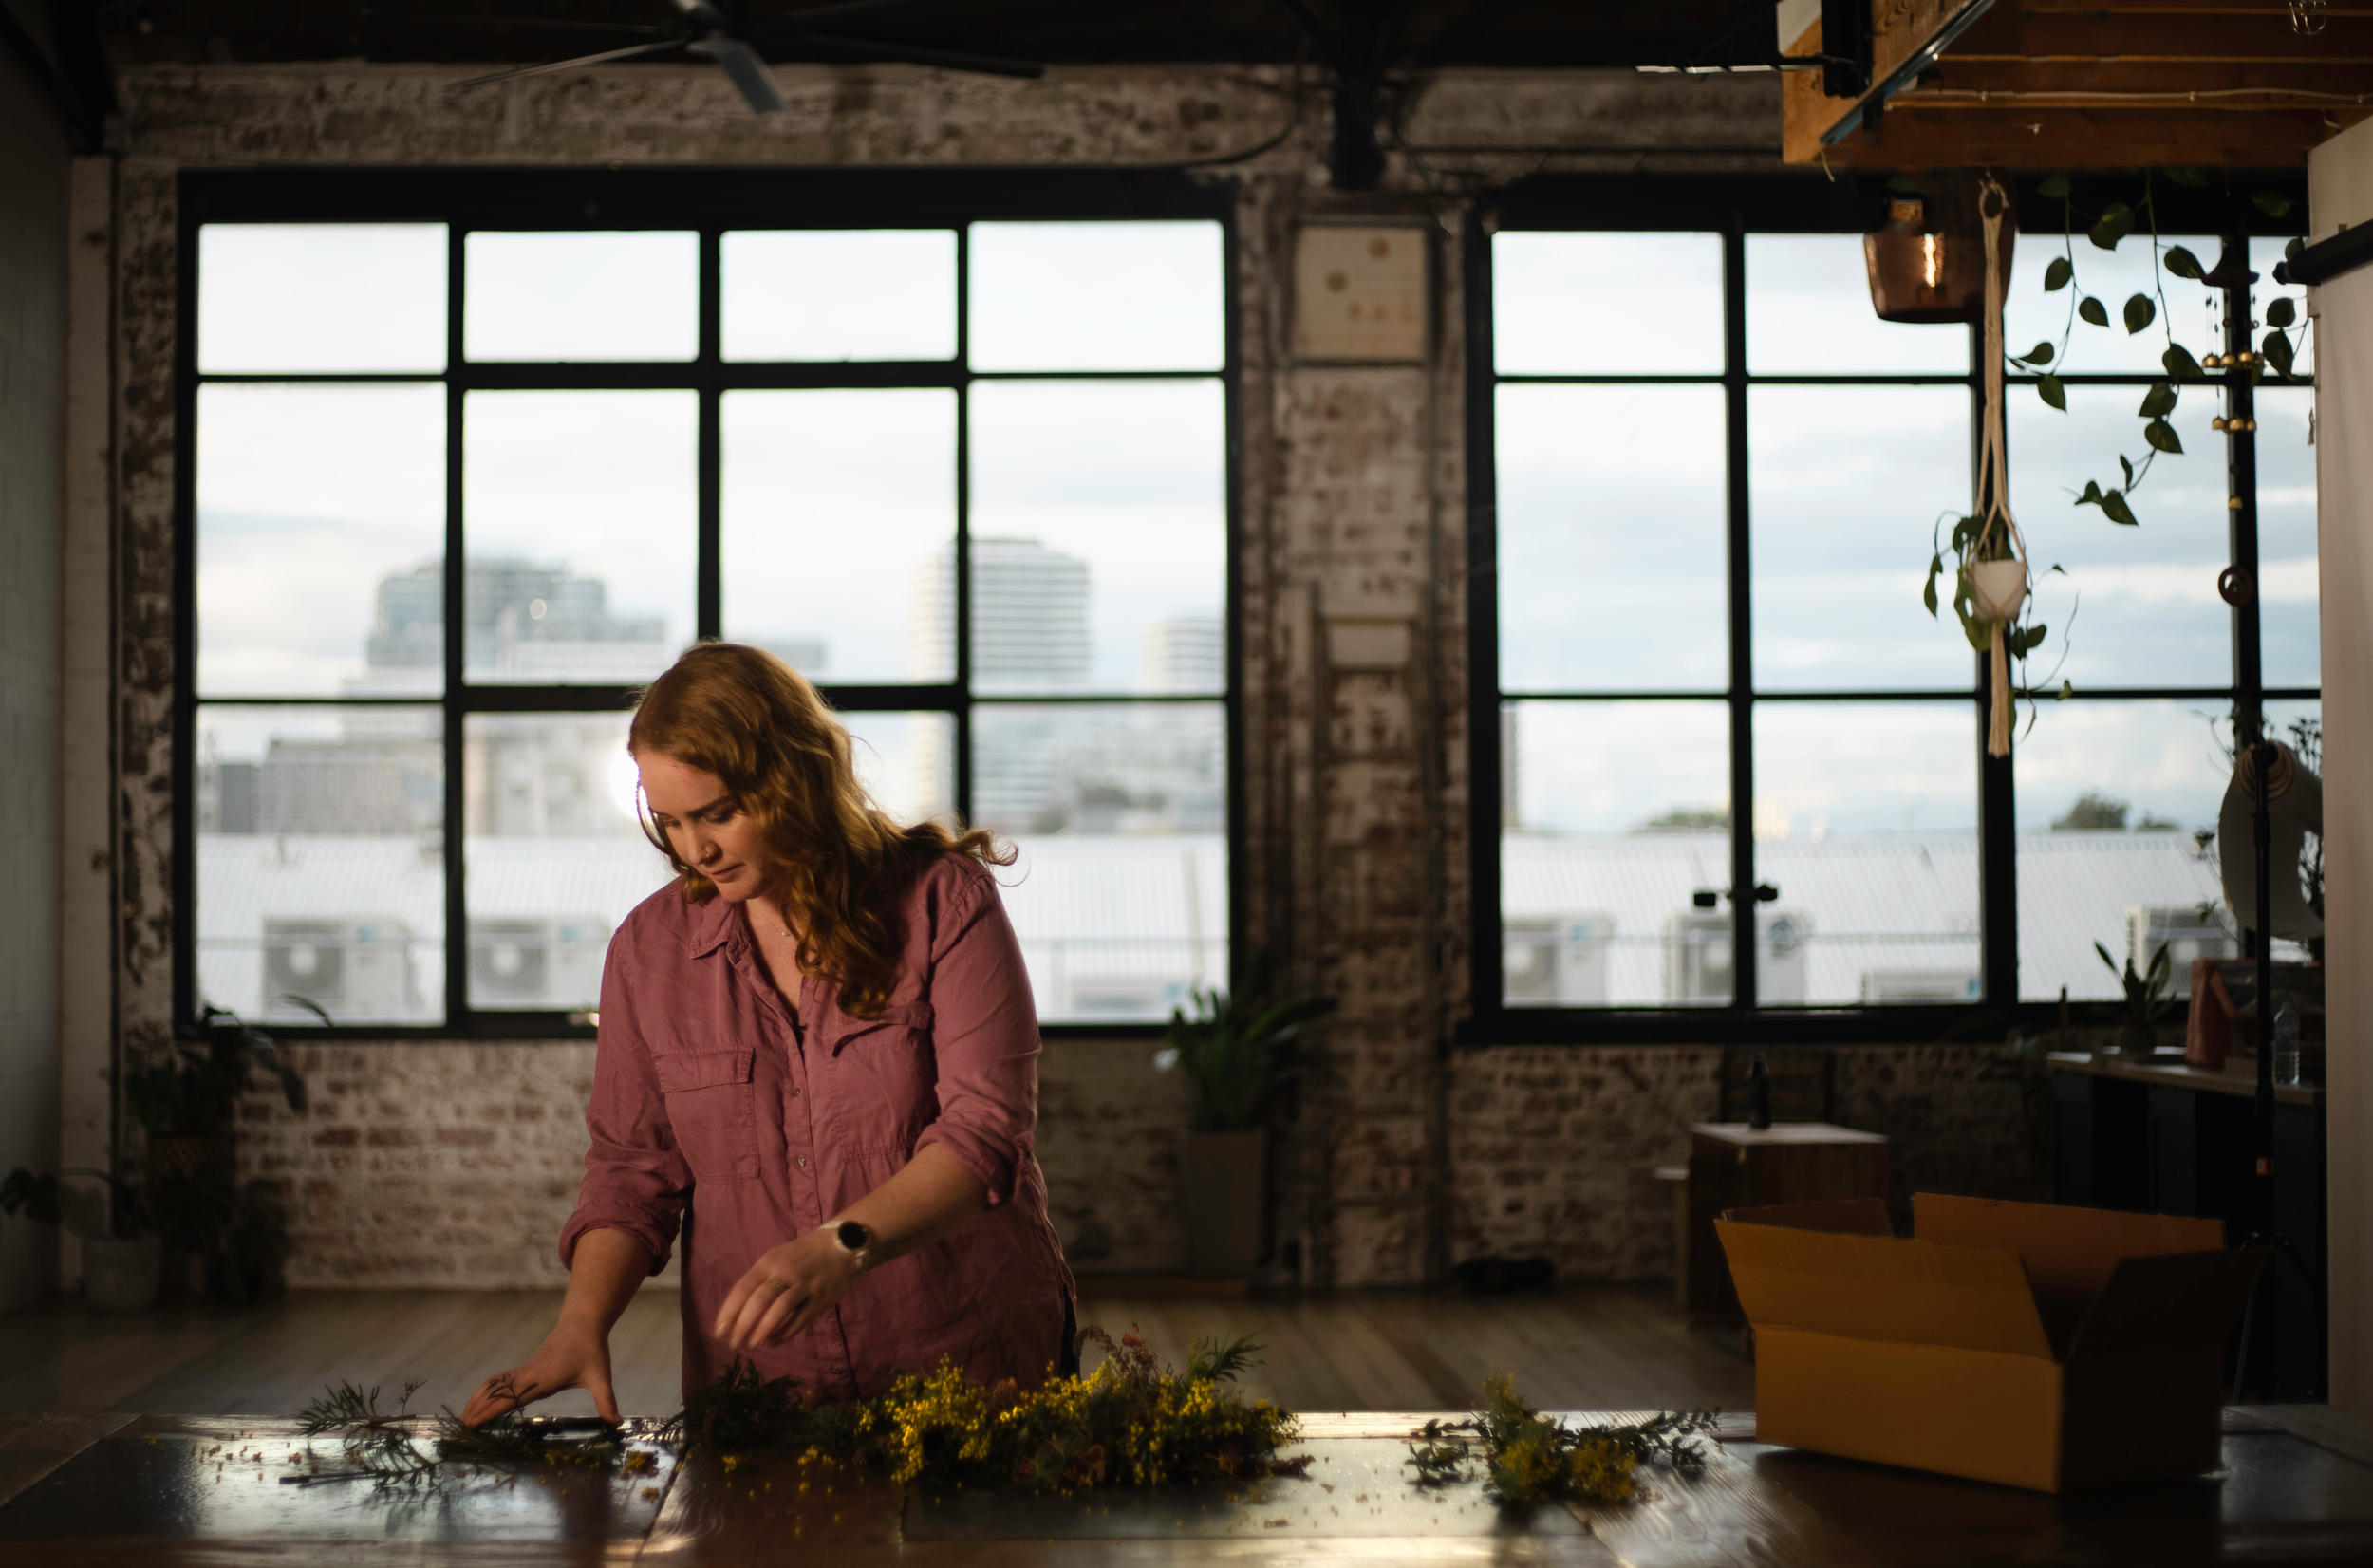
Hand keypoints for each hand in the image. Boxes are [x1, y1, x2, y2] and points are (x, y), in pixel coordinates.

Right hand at [462, 1317, 618, 1425]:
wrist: (583, 1324)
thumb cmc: (591, 1350)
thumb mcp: (601, 1376)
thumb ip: (607, 1401)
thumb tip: (617, 1423)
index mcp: (541, 1380)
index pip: (509, 1399)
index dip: (489, 1412)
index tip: (472, 1424)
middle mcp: (528, 1375)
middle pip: (494, 1393)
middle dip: (476, 1410)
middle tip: (458, 1430)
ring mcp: (525, 1371)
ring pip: (494, 1385)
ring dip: (477, 1400)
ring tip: (463, 1419)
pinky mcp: (526, 1368)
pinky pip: (500, 1380)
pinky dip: (487, 1391)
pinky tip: (481, 1401)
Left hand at [713, 1229, 861, 1351]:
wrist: (839, 1247)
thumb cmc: (800, 1256)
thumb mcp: (776, 1259)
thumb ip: (758, 1282)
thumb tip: (737, 1314)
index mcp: (769, 1262)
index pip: (743, 1288)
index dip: (729, 1311)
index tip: (719, 1331)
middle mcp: (785, 1272)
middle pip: (760, 1300)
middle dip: (744, 1325)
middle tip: (735, 1343)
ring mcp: (804, 1285)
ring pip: (780, 1309)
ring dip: (763, 1330)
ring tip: (753, 1344)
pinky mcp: (820, 1299)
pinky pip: (800, 1319)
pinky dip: (784, 1333)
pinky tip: (774, 1341)